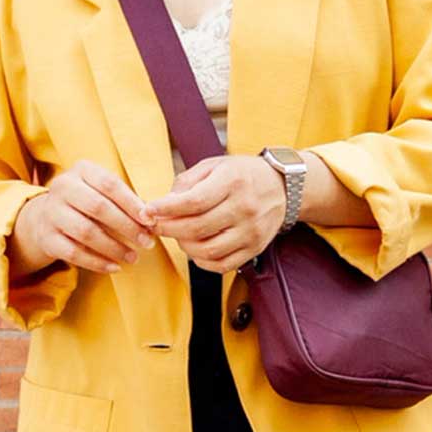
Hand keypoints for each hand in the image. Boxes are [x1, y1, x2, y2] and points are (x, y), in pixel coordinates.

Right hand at [10, 159, 157, 275]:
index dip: (132, 204)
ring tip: (133, 257)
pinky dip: (97, 262)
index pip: (110, 184)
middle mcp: (62, 187)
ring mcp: (51, 213)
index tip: (150, 221)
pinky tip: (114, 267)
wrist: (44, 217)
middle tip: (147, 242)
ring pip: (86, 232)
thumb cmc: (85, 202)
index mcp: (81, 170)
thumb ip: (124, 200)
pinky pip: (74, 253)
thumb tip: (151, 220)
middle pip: (98, 207)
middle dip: (127, 227)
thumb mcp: (101, 191)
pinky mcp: (47, 238)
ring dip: (114, 247)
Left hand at [142, 155, 288, 272]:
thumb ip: (187, 182)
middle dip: (168, 229)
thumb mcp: (215, 166)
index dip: (166, 209)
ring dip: (184, 246)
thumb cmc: (243, 175)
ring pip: (208, 250)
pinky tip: (195, 249)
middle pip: (197, 228)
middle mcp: (244, 208)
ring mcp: (251, 232)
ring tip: (177, 235)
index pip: (194, 201)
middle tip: (155, 225)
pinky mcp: (254, 249)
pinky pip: (222, 264)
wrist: (283, 188)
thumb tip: (163, 205)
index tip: (148, 210)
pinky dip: (202, 261)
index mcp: (233, 182)